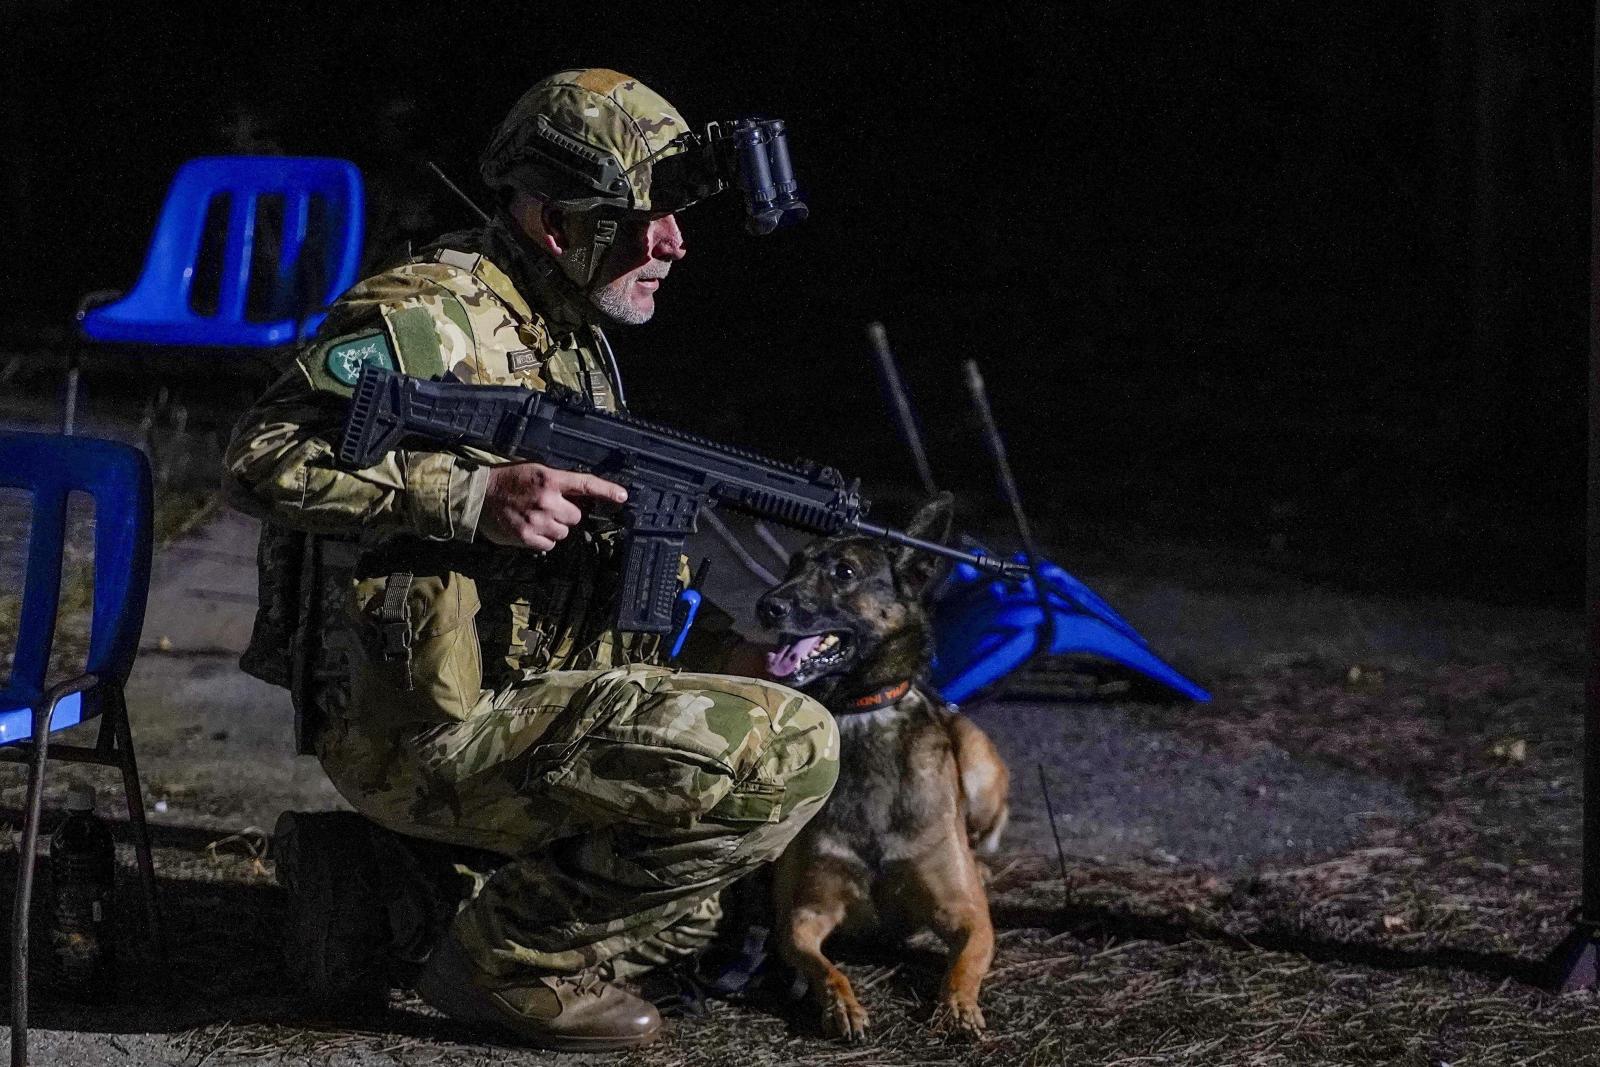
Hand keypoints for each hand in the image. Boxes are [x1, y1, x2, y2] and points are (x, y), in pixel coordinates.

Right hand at [478, 463, 627, 550]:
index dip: (606, 491)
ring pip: (564, 532)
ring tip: (535, 517)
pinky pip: (549, 544)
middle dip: (566, 514)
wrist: (477, 496)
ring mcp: (537, 520)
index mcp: (549, 479)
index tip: (623, 496)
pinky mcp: (527, 537)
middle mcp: (546, 500)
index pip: (584, 484)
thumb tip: (581, 498)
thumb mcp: (534, 471)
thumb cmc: (507, 481)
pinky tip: (529, 528)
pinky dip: (542, 540)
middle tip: (547, 507)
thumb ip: (557, 483)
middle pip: (576, 516)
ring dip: (554, 528)